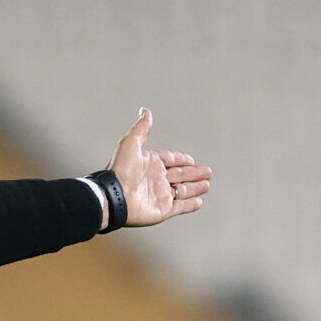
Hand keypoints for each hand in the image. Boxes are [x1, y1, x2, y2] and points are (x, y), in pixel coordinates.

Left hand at [107, 107, 211, 225]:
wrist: (113, 196)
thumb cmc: (119, 170)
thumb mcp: (130, 143)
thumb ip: (141, 128)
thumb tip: (145, 111)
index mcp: (151, 163)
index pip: (171, 160)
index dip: (182, 159)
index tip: (190, 159)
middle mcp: (156, 179)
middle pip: (181, 174)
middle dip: (194, 173)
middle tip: (207, 171)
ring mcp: (160, 195)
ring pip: (183, 190)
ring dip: (196, 187)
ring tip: (206, 184)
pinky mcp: (163, 209)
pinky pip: (181, 206)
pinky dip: (190, 204)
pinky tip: (198, 201)